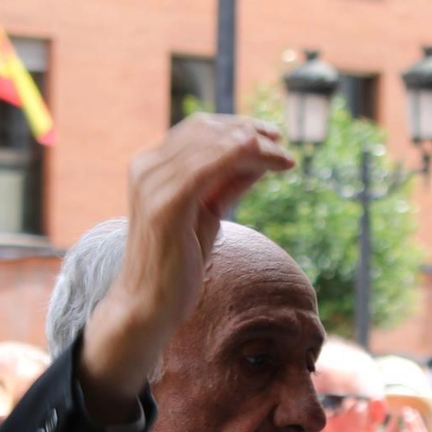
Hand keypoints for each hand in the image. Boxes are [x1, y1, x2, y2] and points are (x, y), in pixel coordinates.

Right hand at [81, 116, 295, 417]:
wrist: (149, 305)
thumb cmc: (178, 263)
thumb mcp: (207, 213)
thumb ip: (228, 183)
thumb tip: (262, 158)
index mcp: (151, 166)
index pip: (198, 128)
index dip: (238, 125)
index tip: (273, 134)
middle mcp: (146, 167)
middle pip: (205, 130)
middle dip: (249, 130)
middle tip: (282, 141)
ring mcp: (152, 184)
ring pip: (210, 145)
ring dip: (254, 145)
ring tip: (284, 156)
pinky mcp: (163, 205)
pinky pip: (205, 168)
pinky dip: (236, 156)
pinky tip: (262, 155)